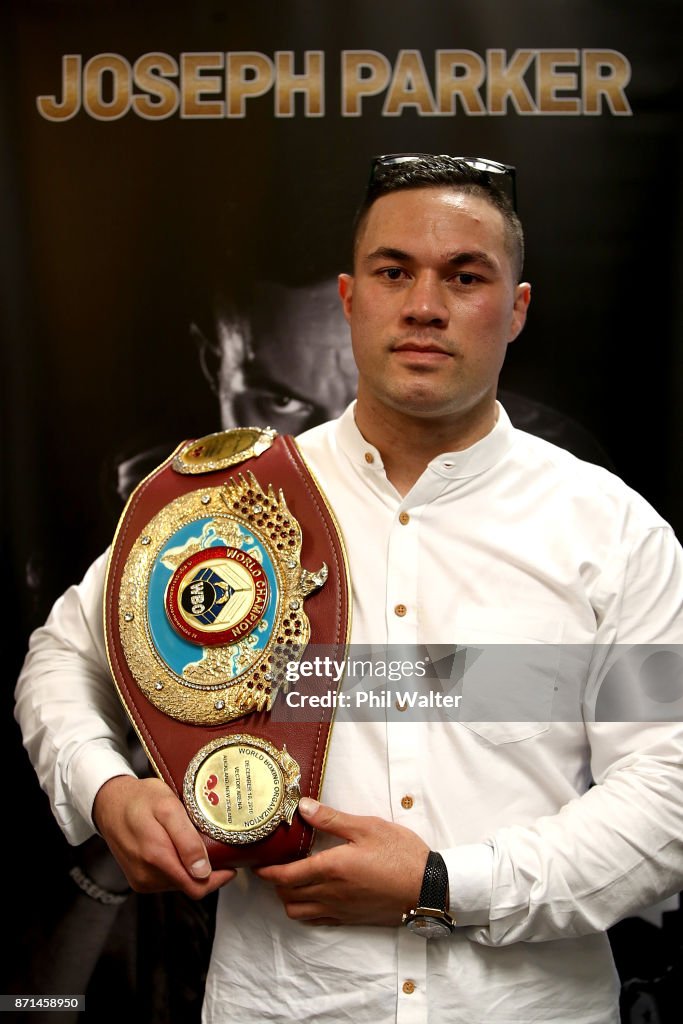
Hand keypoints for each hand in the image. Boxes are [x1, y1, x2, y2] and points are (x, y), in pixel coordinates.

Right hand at [93, 775, 235, 898]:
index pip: (198, 886)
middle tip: (216, 849)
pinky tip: (178, 850)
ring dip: (191, 869)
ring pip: (180, 884)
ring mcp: (142, 880)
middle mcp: (148, 875)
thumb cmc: (140, 799)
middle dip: (207, 872)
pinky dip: (177, 868)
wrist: (109, 803)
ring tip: (195, 845)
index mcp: (157, 857)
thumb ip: (186, 839)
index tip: (230, 863)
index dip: (218, 878)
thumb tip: (202, 870)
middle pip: (191, 887)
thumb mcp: (168, 806)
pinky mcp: (138, 880)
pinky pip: (167, 881)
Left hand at [253, 798, 428, 925]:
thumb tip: (302, 807)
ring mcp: (340, 910)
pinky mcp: (351, 919)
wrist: (429, 889)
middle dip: (274, 882)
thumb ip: (331, 819)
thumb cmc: (400, 854)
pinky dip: (306, 910)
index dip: (266, 871)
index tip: (257, 862)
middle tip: (273, 864)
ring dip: (288, 897)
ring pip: (298, 912)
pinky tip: (313, 894)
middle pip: (287, 895)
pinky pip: (317, 920)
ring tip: (292, 878)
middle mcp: (330, 894)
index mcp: (330, 869)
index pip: (285, 876)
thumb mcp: (367, 827)